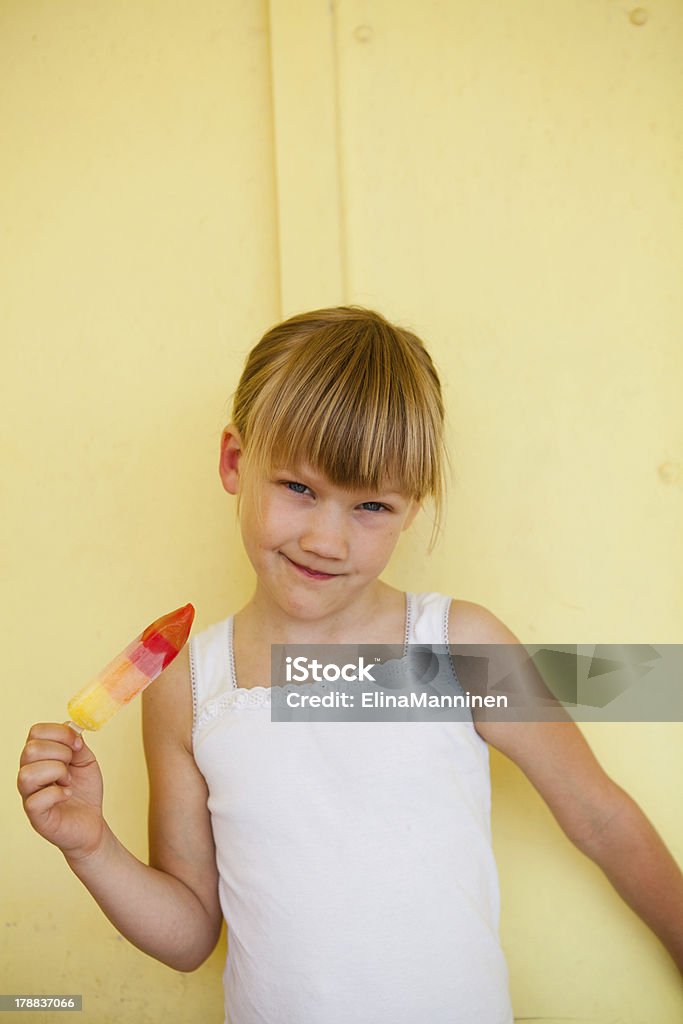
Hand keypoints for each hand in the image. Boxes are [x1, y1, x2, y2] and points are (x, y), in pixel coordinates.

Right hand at [17, 723, 105, 860]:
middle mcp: (29, 774)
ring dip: (56, 773)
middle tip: (71, 766)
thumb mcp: (85, 760)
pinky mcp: (36, 816)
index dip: (60, 733)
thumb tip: (70, 726)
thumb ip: (77, 743)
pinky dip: (57, 793)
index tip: (78, 745)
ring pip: (27, 774)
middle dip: (60, 753)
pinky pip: (35, 800)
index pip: (35, 732)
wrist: (92, 822)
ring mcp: (29, 795)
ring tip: (67, 781)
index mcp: (39, 757)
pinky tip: (67, 795)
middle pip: (30, 749)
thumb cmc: (84, 791)